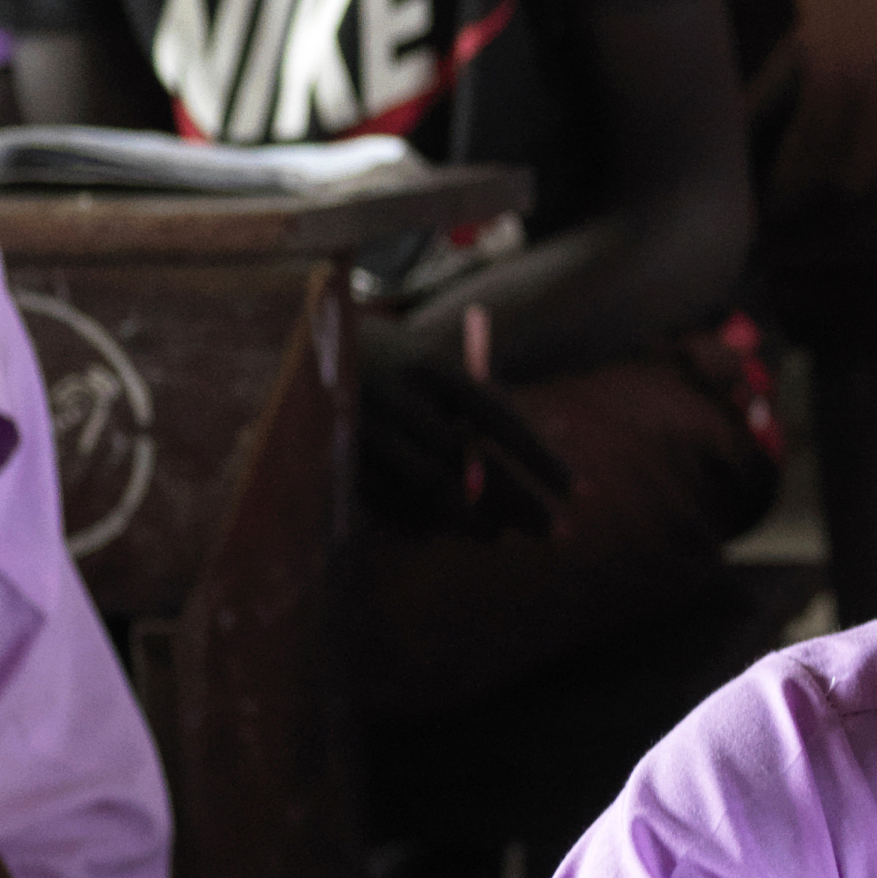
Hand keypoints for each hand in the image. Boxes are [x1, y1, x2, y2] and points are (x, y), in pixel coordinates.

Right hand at [351, 310, 576, 533]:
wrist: (295, 340)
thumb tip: (521, 471)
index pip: (502, 420)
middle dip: (519, 502)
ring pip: (430, 487)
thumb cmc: (390, 357)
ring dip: (472, 519)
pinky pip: (388, 498)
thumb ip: (474, 408)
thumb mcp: (433, 364)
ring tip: (500, 536)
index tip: (581, 492)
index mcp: (433, 365)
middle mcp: (399, 396)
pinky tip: (443, 531)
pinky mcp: (333, 452)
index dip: (543, 461)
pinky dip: (420, 519)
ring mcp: (363, 427)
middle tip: (557, 532)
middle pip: (470, 463)